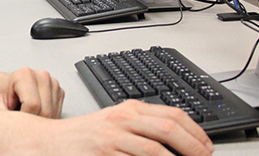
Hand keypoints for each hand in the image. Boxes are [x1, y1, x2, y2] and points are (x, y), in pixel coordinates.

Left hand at [0, 65, 63, 118]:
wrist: (3, 86)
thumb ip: (0, 113)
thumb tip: (6, 128)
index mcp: (25, 74)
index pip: (33, 105)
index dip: (23, 118)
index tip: (14, 119)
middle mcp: (42, 76)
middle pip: (45, 111)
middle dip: (32, 121)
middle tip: (19, 119)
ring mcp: (52, 82)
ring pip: (52, 114)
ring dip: (39, 121)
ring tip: (25, 113)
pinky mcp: (59, 91)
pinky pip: (57, 112)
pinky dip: (46, 118)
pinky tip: (34, 112)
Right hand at [0, 100, 213, 155]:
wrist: (51, 142)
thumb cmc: (84, 136)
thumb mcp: (116, 123)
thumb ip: (142, 125)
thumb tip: (176, 137)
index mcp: (130, 108)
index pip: (173, 114)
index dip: (196, 131)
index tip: (207, 146)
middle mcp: (123, 117)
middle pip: (170, 127)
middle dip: (194, 145)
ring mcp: (113, 135)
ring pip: (156, 146)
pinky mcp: (105, 151)